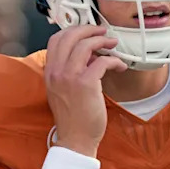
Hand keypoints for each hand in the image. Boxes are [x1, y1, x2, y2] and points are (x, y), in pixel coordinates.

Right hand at [44, 26, 127, 156]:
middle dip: (89, 29)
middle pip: (70, 36)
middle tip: (103, 32)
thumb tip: (88, 54)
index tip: (87, 31)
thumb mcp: (62, 90)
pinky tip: (119, 66)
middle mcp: (57, 71)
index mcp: (50, 72)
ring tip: (113, 44)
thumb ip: (70, 70)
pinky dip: (114, 60)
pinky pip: (102, 61)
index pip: (56, 39)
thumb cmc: (73, 117)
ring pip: (86, 45)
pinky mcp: (86, 84)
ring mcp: (70, 77)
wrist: (75, 139)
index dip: (73, 30)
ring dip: (102, 41)